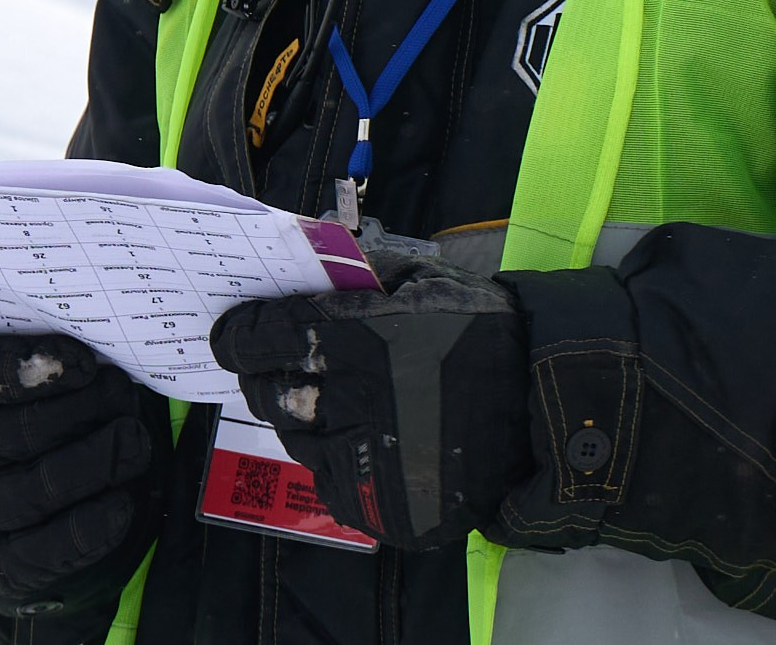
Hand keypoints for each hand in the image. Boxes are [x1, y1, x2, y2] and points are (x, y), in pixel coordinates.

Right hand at [0, 333, 168, 617]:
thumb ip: (24, 356)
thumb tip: (93, 353)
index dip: (31, 368)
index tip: (86, 364)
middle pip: (18, 433)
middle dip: (83, 410)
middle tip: (123, 392)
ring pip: (38, 488)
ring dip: (98, 460)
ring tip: (134, 437)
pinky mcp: (1, 567)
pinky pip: (51, 548)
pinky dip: (93, 524)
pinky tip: (122, 501)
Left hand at [210, 255, 528, 549]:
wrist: (542, 408)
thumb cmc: (480, 331)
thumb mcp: (420, 277)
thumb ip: (355, 274)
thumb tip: (296, 267)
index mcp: (355, 339)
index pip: (259, 340)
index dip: (240, 336)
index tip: (233, 333)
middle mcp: (350, 404)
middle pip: (268, 393)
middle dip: (266, 376)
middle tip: (278, 366)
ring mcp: (363, 463)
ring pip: (296, 438)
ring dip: (304, 418)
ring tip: (336, 402)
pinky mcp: (377, 507)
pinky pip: (329, 480)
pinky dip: (336, 458)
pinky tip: (365, 437)